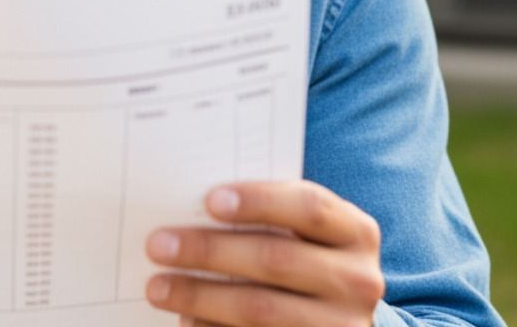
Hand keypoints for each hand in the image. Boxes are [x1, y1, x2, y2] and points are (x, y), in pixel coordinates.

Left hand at [145, 181, 385, 325]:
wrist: (340, 318)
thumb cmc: (309, 257)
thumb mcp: (308, 234)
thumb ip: (272, 216)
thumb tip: (199, 207)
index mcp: (356, 233)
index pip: (310, 208)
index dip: (260, 201)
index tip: (210, 201)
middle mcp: (357, 280)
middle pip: (276, 259)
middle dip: (210, 250)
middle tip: (159, 244)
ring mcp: (341, 324)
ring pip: (260, 308)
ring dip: (200, 297)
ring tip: (159, 286)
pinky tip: (185, 319)